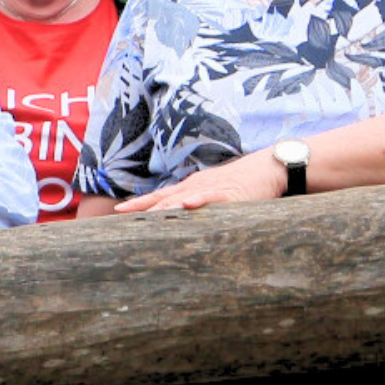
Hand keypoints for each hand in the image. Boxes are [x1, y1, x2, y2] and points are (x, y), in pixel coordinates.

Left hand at [113, 150, 284, 213]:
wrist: (265, 168)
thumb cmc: (239, 183)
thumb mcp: (212, 192)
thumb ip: (196, 204)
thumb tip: (180, 216)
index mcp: (190, 188)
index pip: (159, 196)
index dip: (139, 204)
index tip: (119, 212)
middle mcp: (195, 187)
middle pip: (164, 198)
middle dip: (143, 208)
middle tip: (122, 217)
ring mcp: (211, 189)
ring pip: (183, 198)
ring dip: (164, 207)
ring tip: (147, 216)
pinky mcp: (230, 193)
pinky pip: (211, 197)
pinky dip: (198, 200)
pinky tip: (188, 205)